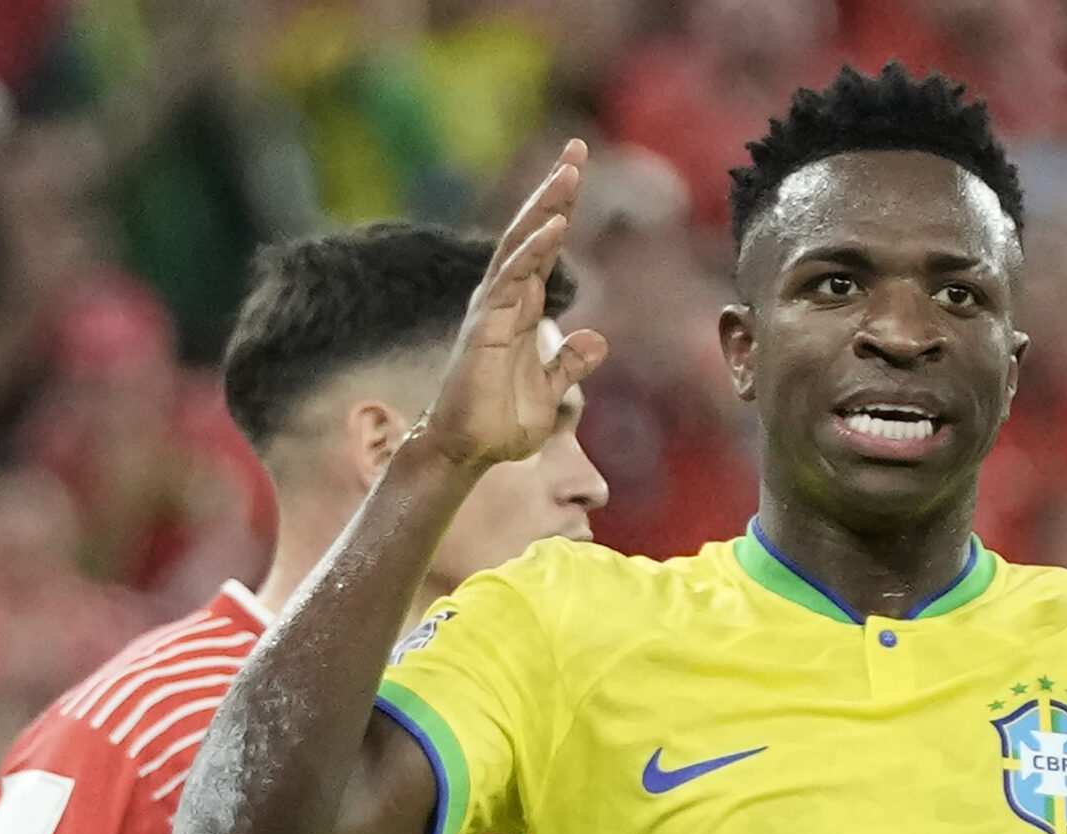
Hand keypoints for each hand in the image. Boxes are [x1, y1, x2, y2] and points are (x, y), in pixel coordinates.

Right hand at [411, 139, 610, 470]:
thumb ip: (569, 364)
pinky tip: (553, 227)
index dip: (559, 208)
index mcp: (521, 308)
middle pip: (530, 232)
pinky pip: (511, 281)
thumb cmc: (502, 423)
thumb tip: (598, 340)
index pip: (543, 247)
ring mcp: (491, 310)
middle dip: (553, 190)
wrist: (469, 452)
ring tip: (569, 173)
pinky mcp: (484, 328)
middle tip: (576, 149)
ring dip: (545, 208)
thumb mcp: (550, 391)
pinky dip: (533, 252)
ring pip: (519, 246)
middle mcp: (504, 299)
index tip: (577, 169)